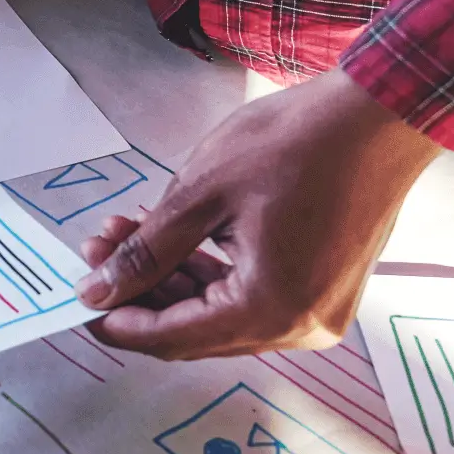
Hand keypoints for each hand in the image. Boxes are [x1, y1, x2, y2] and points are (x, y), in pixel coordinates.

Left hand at [74, 68, 442, 358]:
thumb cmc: (293, 145)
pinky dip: (208, 272)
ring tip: (121, 232)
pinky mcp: (323, 290)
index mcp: (269, 310)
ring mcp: (317, 312)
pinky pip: (250, 296)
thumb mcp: (199, 195)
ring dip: (169, 277)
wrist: (377, 116)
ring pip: (220, 312)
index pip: (172, 337)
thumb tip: (97, 293)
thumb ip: (144, 253)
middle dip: (139, 292)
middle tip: (95, 249)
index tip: (77, 297)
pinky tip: (169, 237)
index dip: (117, 322)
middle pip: (195, 329)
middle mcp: (299, 328)